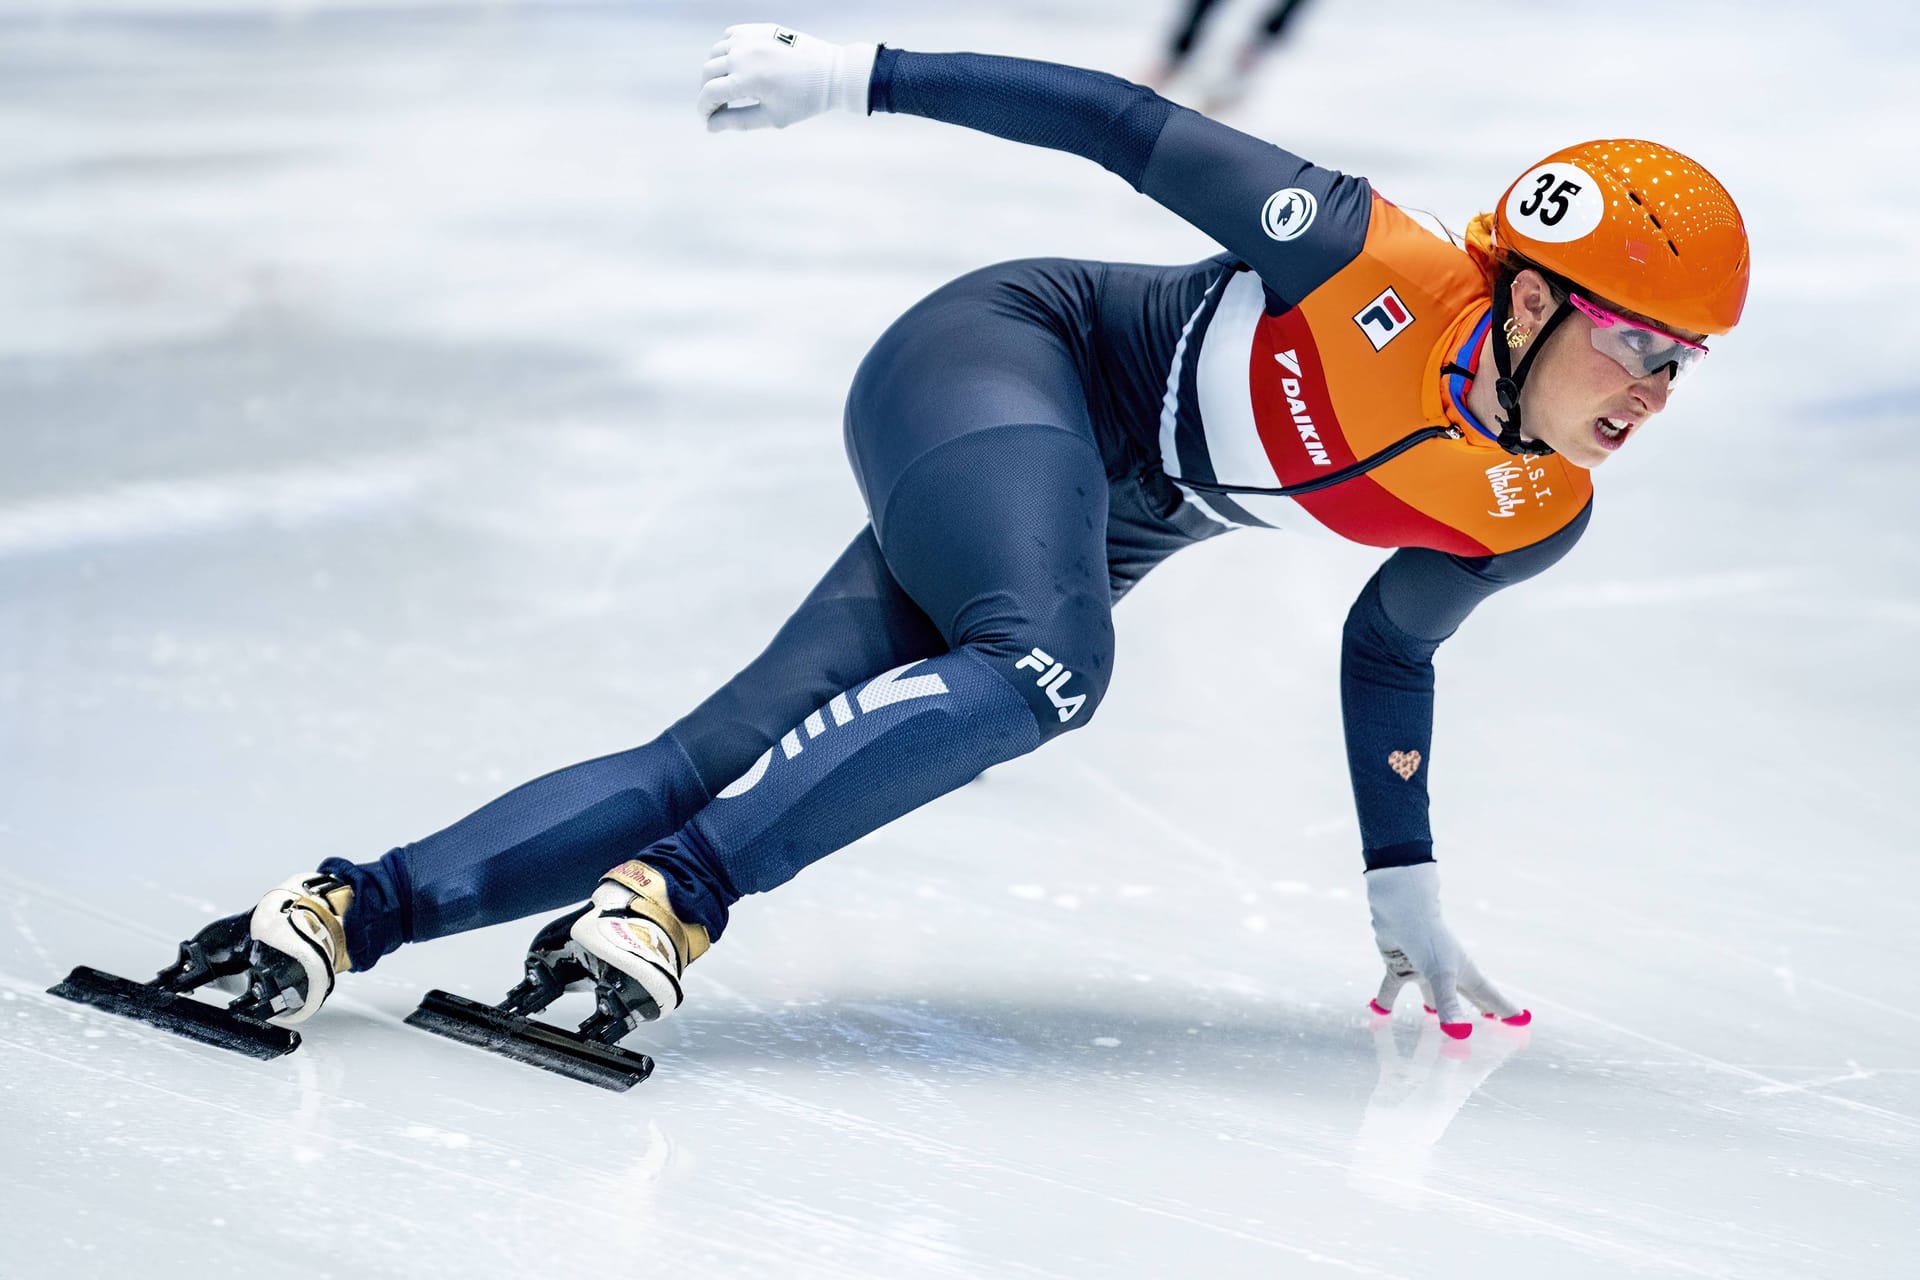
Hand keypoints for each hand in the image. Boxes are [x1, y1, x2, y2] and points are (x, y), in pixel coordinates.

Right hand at [698, 24, 878, 131]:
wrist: (832, 73)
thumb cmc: (804, 100)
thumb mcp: (771, 117)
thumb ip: (736, 121)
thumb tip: (710, 126)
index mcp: (747, 79)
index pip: (710, 93)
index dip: (703, 109)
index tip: (707, 119)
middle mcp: (744, 54)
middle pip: (708, 72)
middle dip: (708, 91)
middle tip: (720, 106)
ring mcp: (750, 37)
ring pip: (715, 52)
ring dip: (715, 71)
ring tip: (730, 87)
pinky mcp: (759, 28)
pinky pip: (729, 37)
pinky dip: (727, 51)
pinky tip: (738, 65)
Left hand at [1365, 862, 1530, 1038]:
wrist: (1399, 907)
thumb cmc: (1428, 936)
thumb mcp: (1441, 973)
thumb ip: (1449, 1005)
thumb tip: (1459, 1034)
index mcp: (1464, 974)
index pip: (1490, 998)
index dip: (1505, 1010)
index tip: (1522, 1021)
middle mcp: (1446, 974)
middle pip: (1465, 999)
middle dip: (1477, 1012)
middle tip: (1489, 1027)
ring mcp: (1422, 970)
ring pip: (1430, 997)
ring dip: (1432, 1010)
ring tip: (1435, 1027)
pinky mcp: (1399, 965)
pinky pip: (1392, 988)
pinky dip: (1385, 1001)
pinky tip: (1377, 1012)